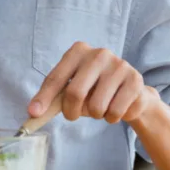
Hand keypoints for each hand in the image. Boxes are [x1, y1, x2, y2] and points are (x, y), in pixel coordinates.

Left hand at [28, 42, 159, 124]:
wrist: (131, 92)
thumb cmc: (95, 89)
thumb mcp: (72, 88)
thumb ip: (53, 98)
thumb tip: (33, 113)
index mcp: (78, 51)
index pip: (56, 78)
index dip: (44, 98)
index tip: (34, 114)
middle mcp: (99, 53)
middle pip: (75, 93)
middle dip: (71, 112)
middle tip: (73, 116)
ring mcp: (119, 65)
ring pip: (97, 106)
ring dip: (96, 116)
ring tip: (101, 108)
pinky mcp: (135, 80)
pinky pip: (116, 112)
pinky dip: (113, 118)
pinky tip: (117, 108)